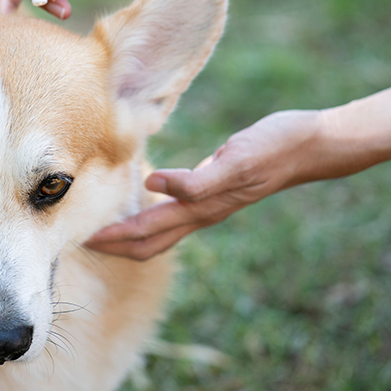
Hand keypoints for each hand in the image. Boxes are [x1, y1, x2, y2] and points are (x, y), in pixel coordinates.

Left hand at [85, 110, 324, 259]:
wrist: (308, 145)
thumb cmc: (273, 149)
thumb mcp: (234, 162)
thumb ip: (196, 180)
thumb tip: (152, 185)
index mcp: (200, 208)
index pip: (144, 233)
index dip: (112, 240)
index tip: (81, 240)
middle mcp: (201, 212)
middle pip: (149, 242)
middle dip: (115, 246)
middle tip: (81, 240)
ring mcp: (209, 205)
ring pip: (161, 231)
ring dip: (130, 234)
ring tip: (104, 227)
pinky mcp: (214, 189)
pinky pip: (175, 211)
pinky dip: (152, 212)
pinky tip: (143, 197)